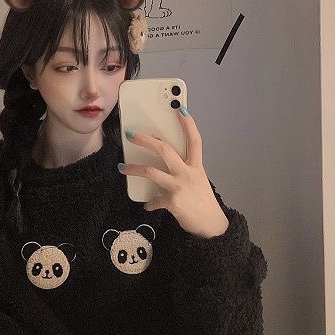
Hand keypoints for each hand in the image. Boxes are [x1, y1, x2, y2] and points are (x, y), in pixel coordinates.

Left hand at [119, 108, 229, 237]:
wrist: (211, 225)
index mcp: (196, 166)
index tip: (180, 109)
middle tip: (131, 134)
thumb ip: (184, 170)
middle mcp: (188, 173)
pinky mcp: (173, 202)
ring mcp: (180, 187)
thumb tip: (163, 164)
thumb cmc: (202, 201)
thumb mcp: (198, 181)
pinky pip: (154, 200)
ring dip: (134, 169)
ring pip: (151, 172)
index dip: (188, 124)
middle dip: (146, 140)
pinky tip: (147, 205)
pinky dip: (149, 203)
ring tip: (122, 168)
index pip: (194, 140)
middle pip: (165, 150)